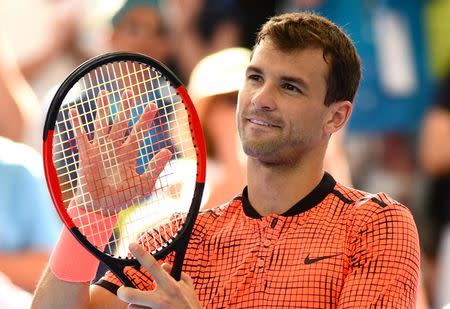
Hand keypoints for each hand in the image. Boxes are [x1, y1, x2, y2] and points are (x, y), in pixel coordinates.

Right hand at [69, 90, 171, 214]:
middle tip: (130, 90)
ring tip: (105, 92)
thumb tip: (167, 151)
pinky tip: (74, 110)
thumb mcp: (143, 184)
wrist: (101, 208)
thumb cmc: (122, 197)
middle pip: (121, 122)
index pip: (138, 131)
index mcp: (129, 153)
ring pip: (102, 124)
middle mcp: (115, 147)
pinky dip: (77, 124)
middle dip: (125, 107)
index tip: (153, 105)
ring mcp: (100, 149)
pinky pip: (81, 136)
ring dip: (103, 109)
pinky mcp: (86, 155)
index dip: (145, 118)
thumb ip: (155, 168)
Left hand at [117, 243, 201, 308]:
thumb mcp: (188, 287)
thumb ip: (177, 275)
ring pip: (133, 307)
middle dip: (122, 292)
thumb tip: (165, 265)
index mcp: (171, 286)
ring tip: (143, 305)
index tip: (131, 245)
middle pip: (132, 294)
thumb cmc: (191, 306)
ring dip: (135, 305)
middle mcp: (162, 299)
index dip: (141, 254)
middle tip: (121, 290)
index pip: (153, 266)